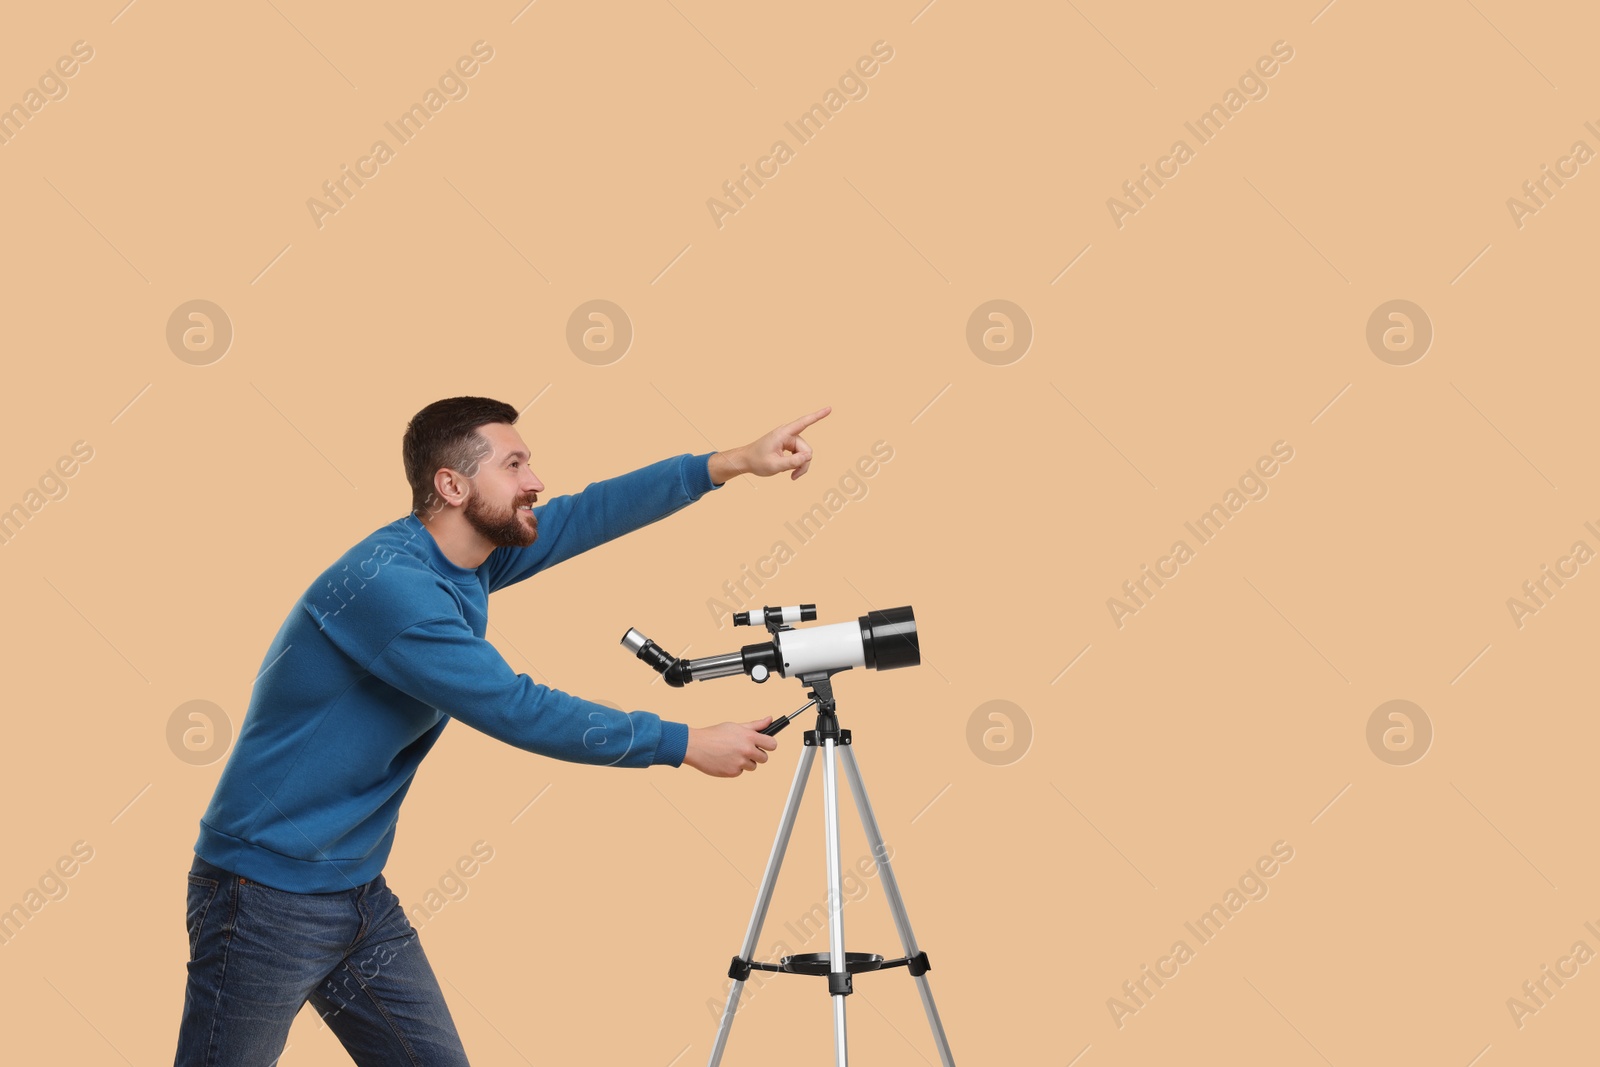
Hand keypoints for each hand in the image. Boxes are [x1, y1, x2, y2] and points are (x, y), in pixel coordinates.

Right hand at [683, 716, 779, 776]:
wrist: (696, 746)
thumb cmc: (714, 734)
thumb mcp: (735, 726)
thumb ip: (755, 725)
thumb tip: (769, 720)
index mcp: (749, 736)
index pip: (772, 744)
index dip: (769, 745)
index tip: (765, 745)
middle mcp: (746, 750)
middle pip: (764, 758)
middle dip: (757, 755)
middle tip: (746, 750)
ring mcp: (740, 762)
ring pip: (752, 766)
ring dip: (745, 762)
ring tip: (732, 754)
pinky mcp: (732, 773)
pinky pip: (740, 772)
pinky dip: (734, 768)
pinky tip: (725, 760)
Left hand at [711, 407, 831, 483]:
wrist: (746, 461)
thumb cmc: (757, 461)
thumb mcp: (775, 465)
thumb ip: (793, 462)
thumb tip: (810, 456)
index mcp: (783, 433)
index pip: (804, 422)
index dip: (818, 416)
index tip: (830, 408)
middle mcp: (788, 434)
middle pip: (807, 449)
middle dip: (804, 463)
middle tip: (794, 476)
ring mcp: (789, 440)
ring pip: (805, 454)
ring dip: (800, 466)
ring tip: (791, 476)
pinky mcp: (789, 446)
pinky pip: (800, 456)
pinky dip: (797, 465)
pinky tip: (790, 472)